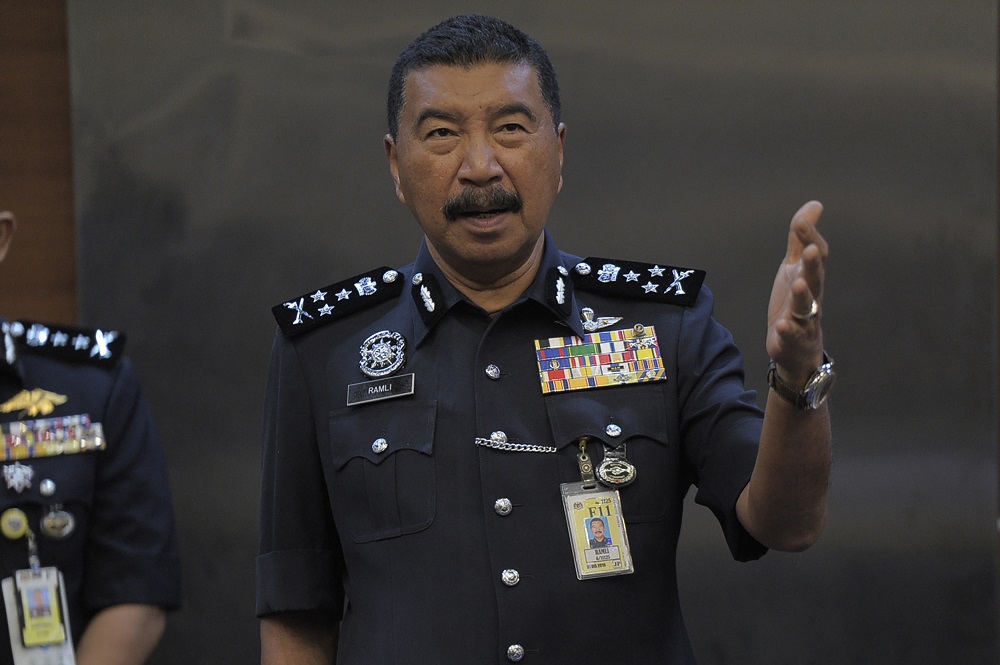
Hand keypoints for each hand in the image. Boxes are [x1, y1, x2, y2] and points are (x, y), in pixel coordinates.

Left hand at [766, 201, 827, 383]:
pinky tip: (782, 326)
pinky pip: (792, 335)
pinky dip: (788, 331)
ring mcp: (803, 319)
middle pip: (815, 278)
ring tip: (799, 284)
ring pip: (806, 307)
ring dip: (803, 295)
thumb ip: (801, 239)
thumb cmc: (796, 302)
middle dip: (813, 265)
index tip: (800, 222)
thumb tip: (814, 205)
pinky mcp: (792, 339)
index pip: (815, 255)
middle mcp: (811, 296)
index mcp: (810, 276)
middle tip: (809, 250)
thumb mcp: (794, 267)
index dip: (808, 238)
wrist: (797, 348)